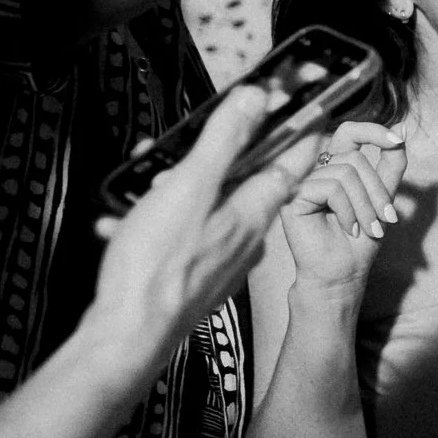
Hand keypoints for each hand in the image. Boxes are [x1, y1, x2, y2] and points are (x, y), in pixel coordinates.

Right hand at [87, 87, 324, 375]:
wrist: (127, 338)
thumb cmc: (158, 267)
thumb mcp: (191, 187)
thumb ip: (225, 141)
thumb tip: (259, 99)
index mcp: (254, 212)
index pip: (296, 161)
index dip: (304, 129)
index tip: (313, 107)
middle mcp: (247, 237)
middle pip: (249, 181)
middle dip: (221, 154)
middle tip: (191, 140)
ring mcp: (221, 259)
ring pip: (210, 207)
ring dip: (179, 188)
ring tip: (145, 183)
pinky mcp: (194, 278)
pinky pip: (183, 237)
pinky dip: (157, 223)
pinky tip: (124, 224)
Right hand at [279, 120, 407, 297]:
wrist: (341, 273)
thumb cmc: (360, 238)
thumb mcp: (383, 196)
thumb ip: (391, 163)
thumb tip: (402, 128)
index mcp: (335, 165)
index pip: (351, 131)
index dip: (374, 131)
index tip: (398, 141)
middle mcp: (316, 169)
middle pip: (355, 156)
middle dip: (377, 189)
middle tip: (386, 218)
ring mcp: (302, 181)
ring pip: (346, 172)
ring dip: (366, 205)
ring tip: (367, 228)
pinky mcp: (292, 197)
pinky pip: (332, 188)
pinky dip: (348, 211)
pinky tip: (348, 229)